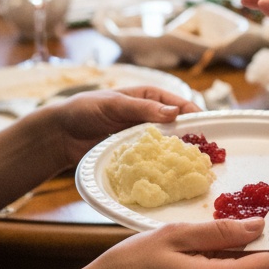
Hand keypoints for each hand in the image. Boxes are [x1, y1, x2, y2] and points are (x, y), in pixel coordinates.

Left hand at [49, 86, 199, 170]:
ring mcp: (143, 136)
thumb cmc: (86, 110)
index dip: (194, 115)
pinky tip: (171, 172)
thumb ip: (143, 109)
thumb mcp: (115, 105)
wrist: (61, 134)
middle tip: (205, 151)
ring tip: (193, 164)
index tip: (207, 126)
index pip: (179, 104)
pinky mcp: (135, 153)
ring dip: (178, 152)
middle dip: (191, 136)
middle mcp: (151, 116)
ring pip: (168, 144)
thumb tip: (175, 112)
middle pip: (178, 125)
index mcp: (150, 97)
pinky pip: (153, 158)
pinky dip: (162, 163)